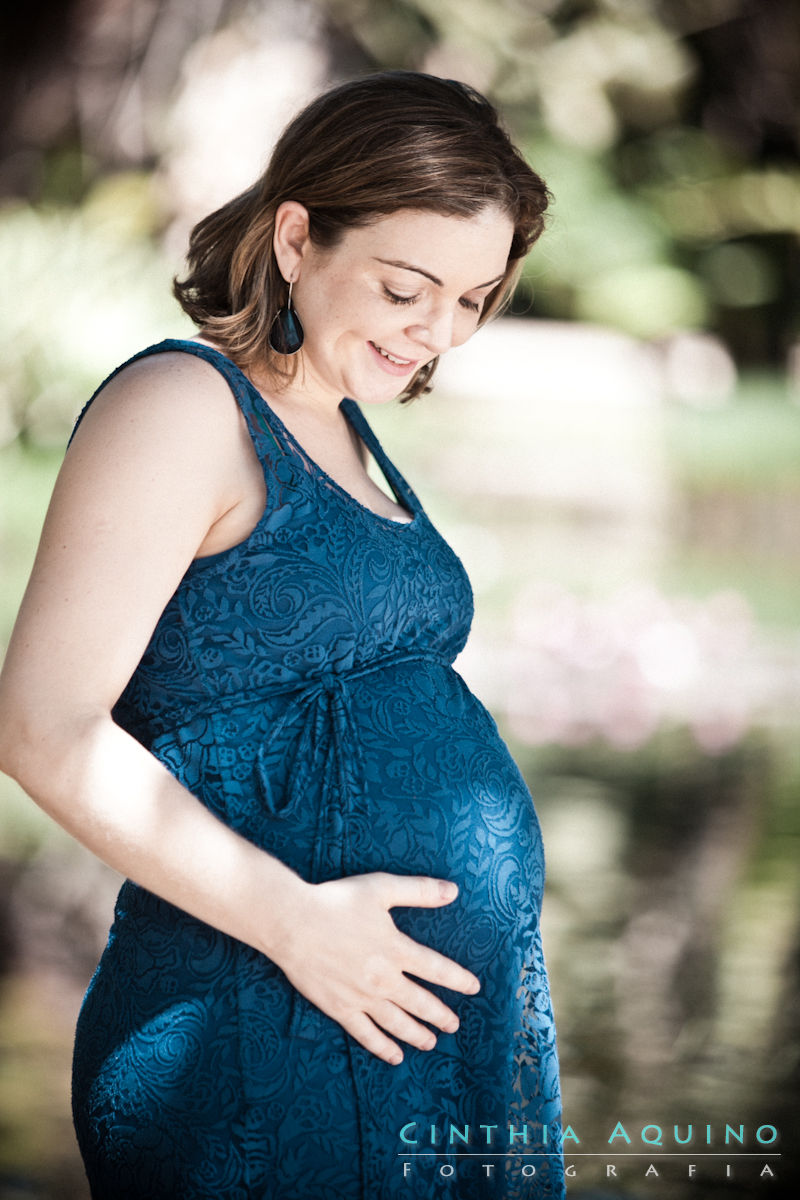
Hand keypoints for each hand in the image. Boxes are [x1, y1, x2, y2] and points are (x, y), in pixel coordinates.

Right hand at [273, 871, 480, 1063]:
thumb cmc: (336, 902)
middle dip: (440, 1015)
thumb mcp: (381, 888)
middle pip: (420, 1003)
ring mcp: (361, 997)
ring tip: (431, 1043)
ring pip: (397, 1023)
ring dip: (417, 1034)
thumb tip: (453, 890)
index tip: (474, 988)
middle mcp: (383, 978)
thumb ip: (420, 890)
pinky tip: (394, 1056)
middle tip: (454, 1025)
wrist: (292, 923)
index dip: (457, 979)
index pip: (436, 969)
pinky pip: (366, 1034)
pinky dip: (382, 1047)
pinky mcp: (339, 1008)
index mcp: (396, 949)